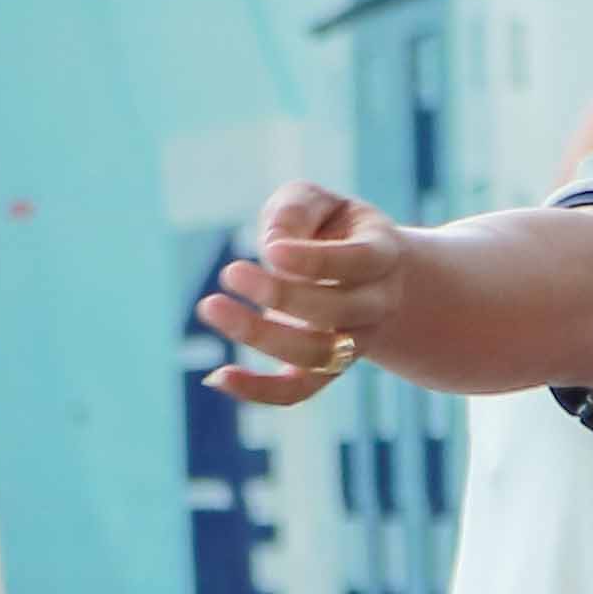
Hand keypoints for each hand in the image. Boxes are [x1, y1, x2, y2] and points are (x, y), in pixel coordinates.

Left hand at [196, 183, 403, 406]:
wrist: (363, 273)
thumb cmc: (331, 227)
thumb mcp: (317, 202)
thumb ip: (295, 210)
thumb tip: (272, 246)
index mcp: (381, 254)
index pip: (357, 262)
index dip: (315, 260)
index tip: (270, 249)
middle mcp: (375, 304)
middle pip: (335, 311)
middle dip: (280, 294)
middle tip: (231, 271)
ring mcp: (353, 342)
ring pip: (314, 354)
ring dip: (260, 335)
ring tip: (211, 305)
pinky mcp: (324, 368)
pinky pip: (296, 391)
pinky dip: (258, 390)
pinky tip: (217, 376)